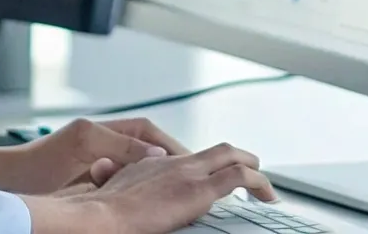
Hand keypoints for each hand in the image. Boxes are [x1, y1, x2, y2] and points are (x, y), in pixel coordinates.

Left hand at [5, 117, 189, 194]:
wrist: (4, 181)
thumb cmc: (34, 165)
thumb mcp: (82, 146)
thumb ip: (119, 146)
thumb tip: (158, 157)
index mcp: (99, 130)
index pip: (148, 132)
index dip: (171, 147)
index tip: (189, 162)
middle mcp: (99, 141)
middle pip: (147, 146)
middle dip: (170, 160)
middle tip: (191, 176)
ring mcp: (94, 159)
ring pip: (137, 163)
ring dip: (156, 173)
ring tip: (175, 188)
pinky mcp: (88, 176)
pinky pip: (122, 177)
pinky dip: (138, 184)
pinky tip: (145, 199)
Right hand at [53, 143, 277, 233]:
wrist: (100, 216)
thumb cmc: (100, 213)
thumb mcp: (110, 195)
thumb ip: (124, 190)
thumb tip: (119, 196)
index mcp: (151, 164)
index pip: (189, 160)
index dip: (207, 169)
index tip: (213, 181)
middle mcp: (172, 162)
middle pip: (217, 150)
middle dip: (239, 160)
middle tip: (253, 175)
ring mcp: (187, 173)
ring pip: (233, 157)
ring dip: (254, 170)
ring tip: (265, 190)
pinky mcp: (198, 190)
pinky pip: (239, 178)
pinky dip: (258, 184)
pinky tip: (267, 197)